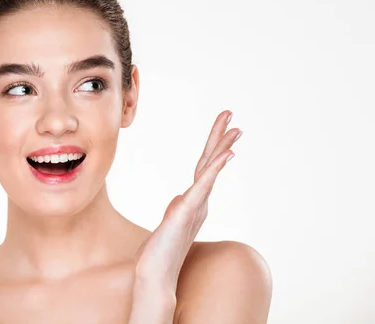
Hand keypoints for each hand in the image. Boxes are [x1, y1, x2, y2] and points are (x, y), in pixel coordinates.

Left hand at [133, 110, 241, 293]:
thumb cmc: (161, 253)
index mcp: (194, 203)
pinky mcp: (188, 210)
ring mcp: (195, 206)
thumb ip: (177, 210)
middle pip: (210, 162)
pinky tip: (227, 153)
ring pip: (210, 169)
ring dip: (222, 146)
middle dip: (220, 137)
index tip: (223, 129)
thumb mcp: (169, 224)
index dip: (214, 148)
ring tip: (235, 128)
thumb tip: (179, 198)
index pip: (204, 168)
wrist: (156, 275)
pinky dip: (216, 168)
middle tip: (230, 115)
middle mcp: (199, 202)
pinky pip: (204, 184)